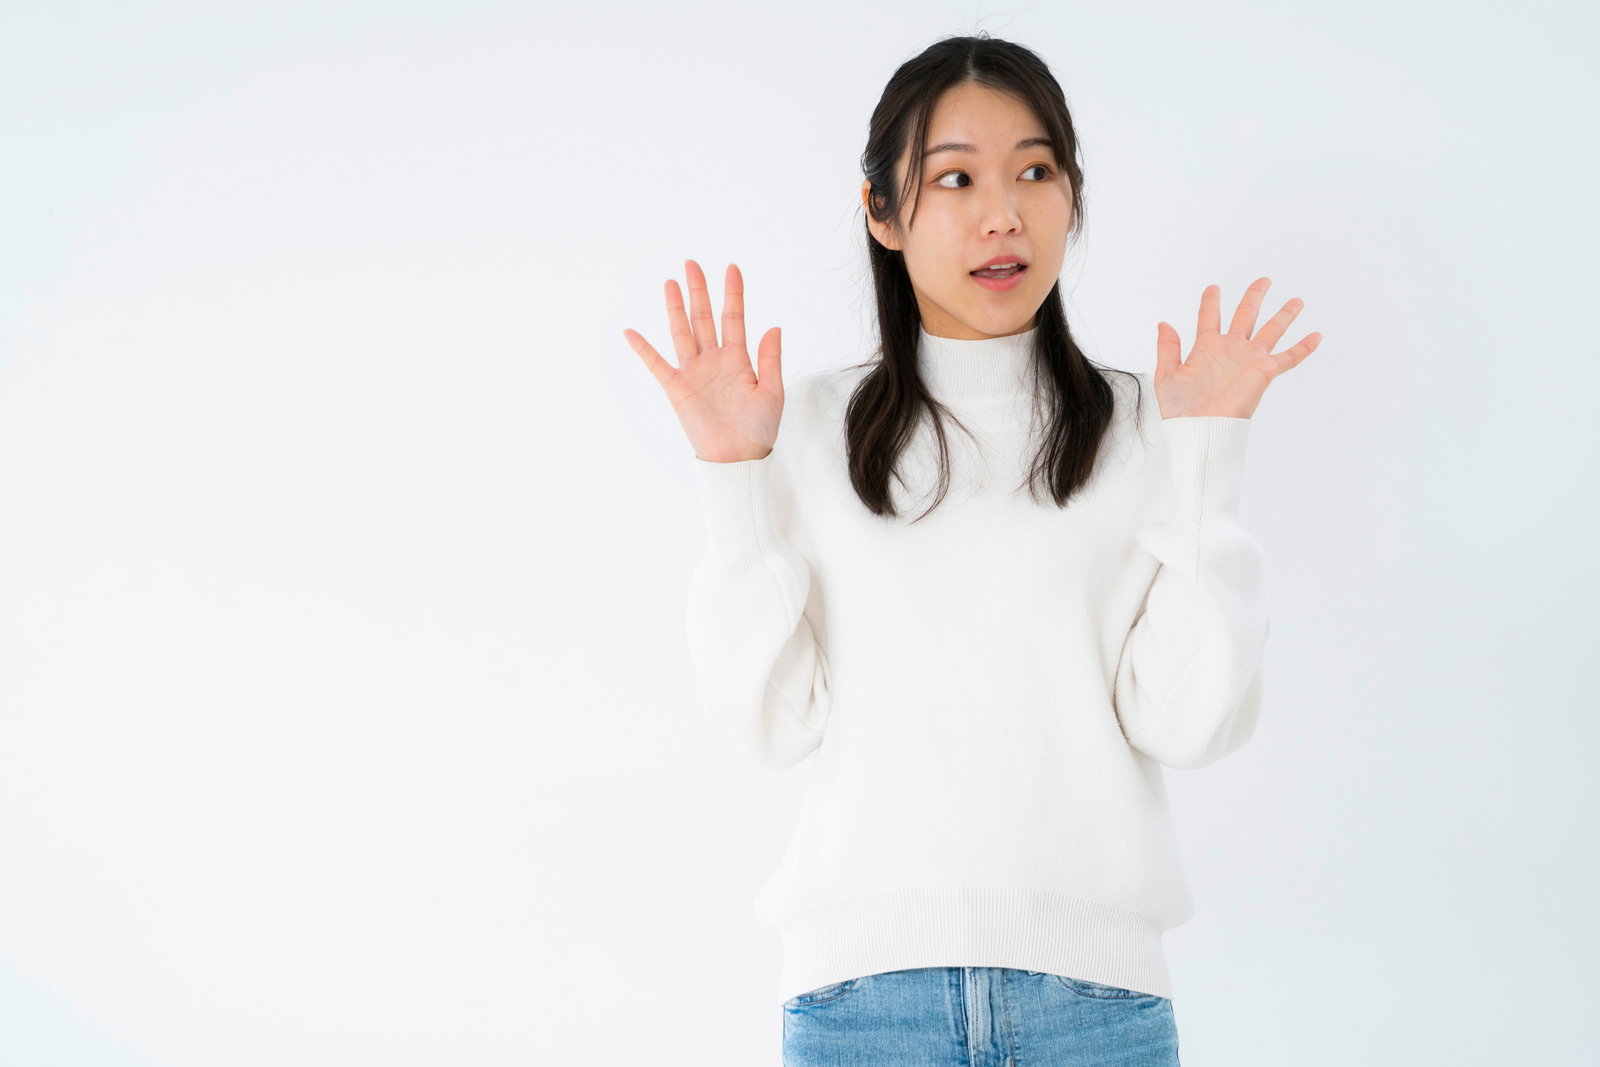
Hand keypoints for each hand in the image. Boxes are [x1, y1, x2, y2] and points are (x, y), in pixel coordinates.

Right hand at [624, 259, 784, 462]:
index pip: (734, 318)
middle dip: (699, 291)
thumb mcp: (772, 393)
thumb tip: (774, 327)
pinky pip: (657, 364)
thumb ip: (771, 359)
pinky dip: (643, 349)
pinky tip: (630, 331)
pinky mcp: (677, 389)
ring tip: (670, 284)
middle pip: (704, 318)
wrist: (737, 458)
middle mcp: (713, 360)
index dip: (733, 293)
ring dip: (676, 309)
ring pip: (682, 333)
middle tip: (692, 264)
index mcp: (738, 359)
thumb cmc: (758, 429)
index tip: (731, 268)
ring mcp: (694, 372)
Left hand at [1154, 278, 1322, 418]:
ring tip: (1296, 301)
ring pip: (1271, 330)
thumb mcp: (1166, 375)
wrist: (1199, 429)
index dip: (1211, 301)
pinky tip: (1316, 335)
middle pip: (1246, 315)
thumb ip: (1167, 348)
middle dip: (1254, 297)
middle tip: (1264, 281)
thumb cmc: (1181, 409)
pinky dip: (1303, 347)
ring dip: (1284, 315)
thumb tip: (1163, 323)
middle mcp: (1230, 349)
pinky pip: (1288, 357)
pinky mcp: (1263, 372)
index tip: (1213, 288)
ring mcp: (1248, 359)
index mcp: (1206, 348)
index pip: (1209, 317)